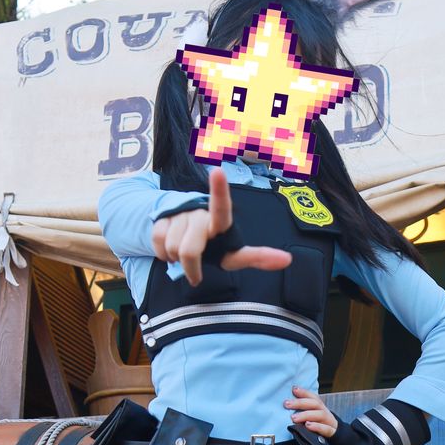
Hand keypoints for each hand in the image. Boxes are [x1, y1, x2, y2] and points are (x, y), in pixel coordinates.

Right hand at [152, 166, 292, 287]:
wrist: (185, 235)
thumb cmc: (215, 246)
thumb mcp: (234, 254)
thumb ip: (258, 257)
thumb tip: (287, 259)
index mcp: (220, 220)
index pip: (221, 206)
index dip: (218, 190)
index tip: (217, 172)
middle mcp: (200, 212)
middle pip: (189, 250)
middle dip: (190, 267)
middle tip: (195, 272)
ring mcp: (180, 213)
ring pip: (172, 248)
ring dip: (176, 259)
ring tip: (184, 253)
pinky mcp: (161, 217)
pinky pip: (157, 242)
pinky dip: (162, 254)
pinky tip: (170, 249)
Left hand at [284, 385, 337, 436]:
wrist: (337, 438)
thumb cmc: (320, 426)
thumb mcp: (313, 417)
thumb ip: (303, 411)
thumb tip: (287, 405)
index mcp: (320, 408)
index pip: (313, 397)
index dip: (304, 392)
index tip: (293, 389)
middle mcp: (325, 412)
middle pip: (315, 404)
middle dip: (300, 403)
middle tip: (287, 404)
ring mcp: (329, 422)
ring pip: (320, 415)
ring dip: (306, 415)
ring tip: (294, 418)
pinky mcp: (331, 433)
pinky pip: (326, 429)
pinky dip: (317, 427)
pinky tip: (307, 426)